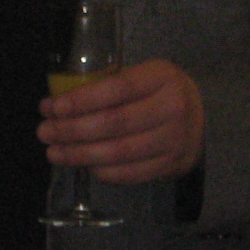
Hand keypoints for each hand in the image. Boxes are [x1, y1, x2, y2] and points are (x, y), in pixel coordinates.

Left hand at [40, 58, 203, 182]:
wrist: (205, 119)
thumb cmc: (162, 93)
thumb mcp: (145, 76)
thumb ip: (111, 85)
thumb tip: (60, 103)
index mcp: (163, 77)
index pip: (117, 89)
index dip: (81, 100)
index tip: (52, 107)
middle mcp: (172, 108)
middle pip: (114, 123)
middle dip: (72, 130)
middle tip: (45, 132)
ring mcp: (174, 140)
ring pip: (118, 152)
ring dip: (79, 154)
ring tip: (54, 152)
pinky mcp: (170, 165)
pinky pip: (128, 173)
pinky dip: (100, 171)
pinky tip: (83, 164)